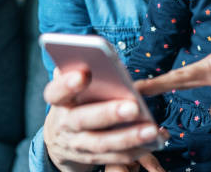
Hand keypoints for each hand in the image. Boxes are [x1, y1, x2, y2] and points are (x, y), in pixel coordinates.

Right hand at [43, 68, 168, 170]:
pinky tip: (155, 141)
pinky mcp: (92, 159)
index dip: (67, 84)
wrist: (60, 137)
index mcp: (59, 101)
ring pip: (103, 143)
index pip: (56, 92)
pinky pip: (115, 157)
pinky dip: (136, 151)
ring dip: (129, 138)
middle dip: (109, 114)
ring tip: (152, 130)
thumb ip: (79, 67)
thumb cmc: (74, 100)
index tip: (84, 74)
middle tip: (133, 107)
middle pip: (84, 120)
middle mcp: (65, 124)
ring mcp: (78, 144)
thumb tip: (98, 52)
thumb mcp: (70, 84)